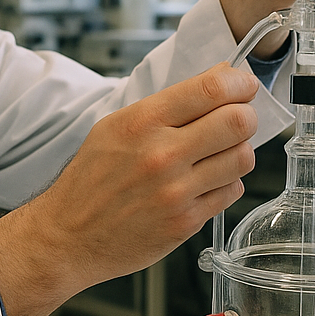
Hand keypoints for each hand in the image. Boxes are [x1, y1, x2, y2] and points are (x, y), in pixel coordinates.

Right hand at [0, 64, 258, 315]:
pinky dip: (226, 184)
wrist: (67, 235)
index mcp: (142, 122)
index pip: (212, 89)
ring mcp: (176, 191)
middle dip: (246, 117)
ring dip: (239, 152)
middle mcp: (162, 154)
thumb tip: (219, 80)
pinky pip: (230, 192)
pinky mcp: (185, 222)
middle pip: (238, 122)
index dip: (239, 83)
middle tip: (238, 120)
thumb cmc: (90, 180)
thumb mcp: (117, 127)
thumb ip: (169, 104)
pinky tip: (206, 183)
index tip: (243, 85)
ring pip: (242, 158)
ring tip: (221, 154)